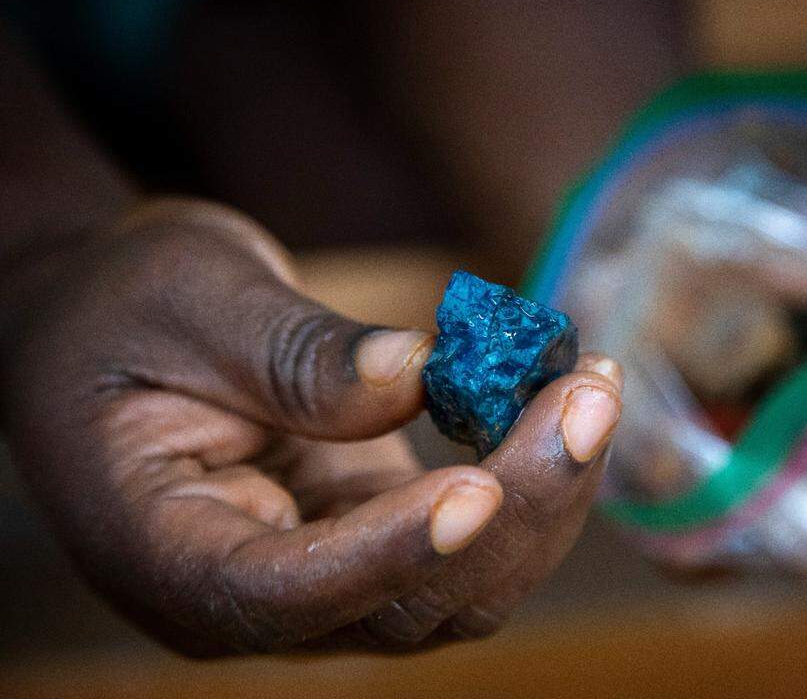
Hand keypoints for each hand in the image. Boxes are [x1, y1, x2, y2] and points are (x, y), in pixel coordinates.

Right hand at [1, 198, 622, 654]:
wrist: (118, 326)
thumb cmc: (123, 309)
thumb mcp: (187, 300)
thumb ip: (293, 354)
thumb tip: (417, 375)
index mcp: (170, 555)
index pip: (280, 594)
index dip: (385, 555)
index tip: (474, 485)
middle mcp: (258, 594)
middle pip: (407, 604)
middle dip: (513, 504)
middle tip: (585, 389)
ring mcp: (334, 573)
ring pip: (466, 586)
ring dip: (545, 492)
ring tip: (590, 380)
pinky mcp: (386, 534)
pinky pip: (479, 538)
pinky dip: (532, 475)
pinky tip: (565, 394)